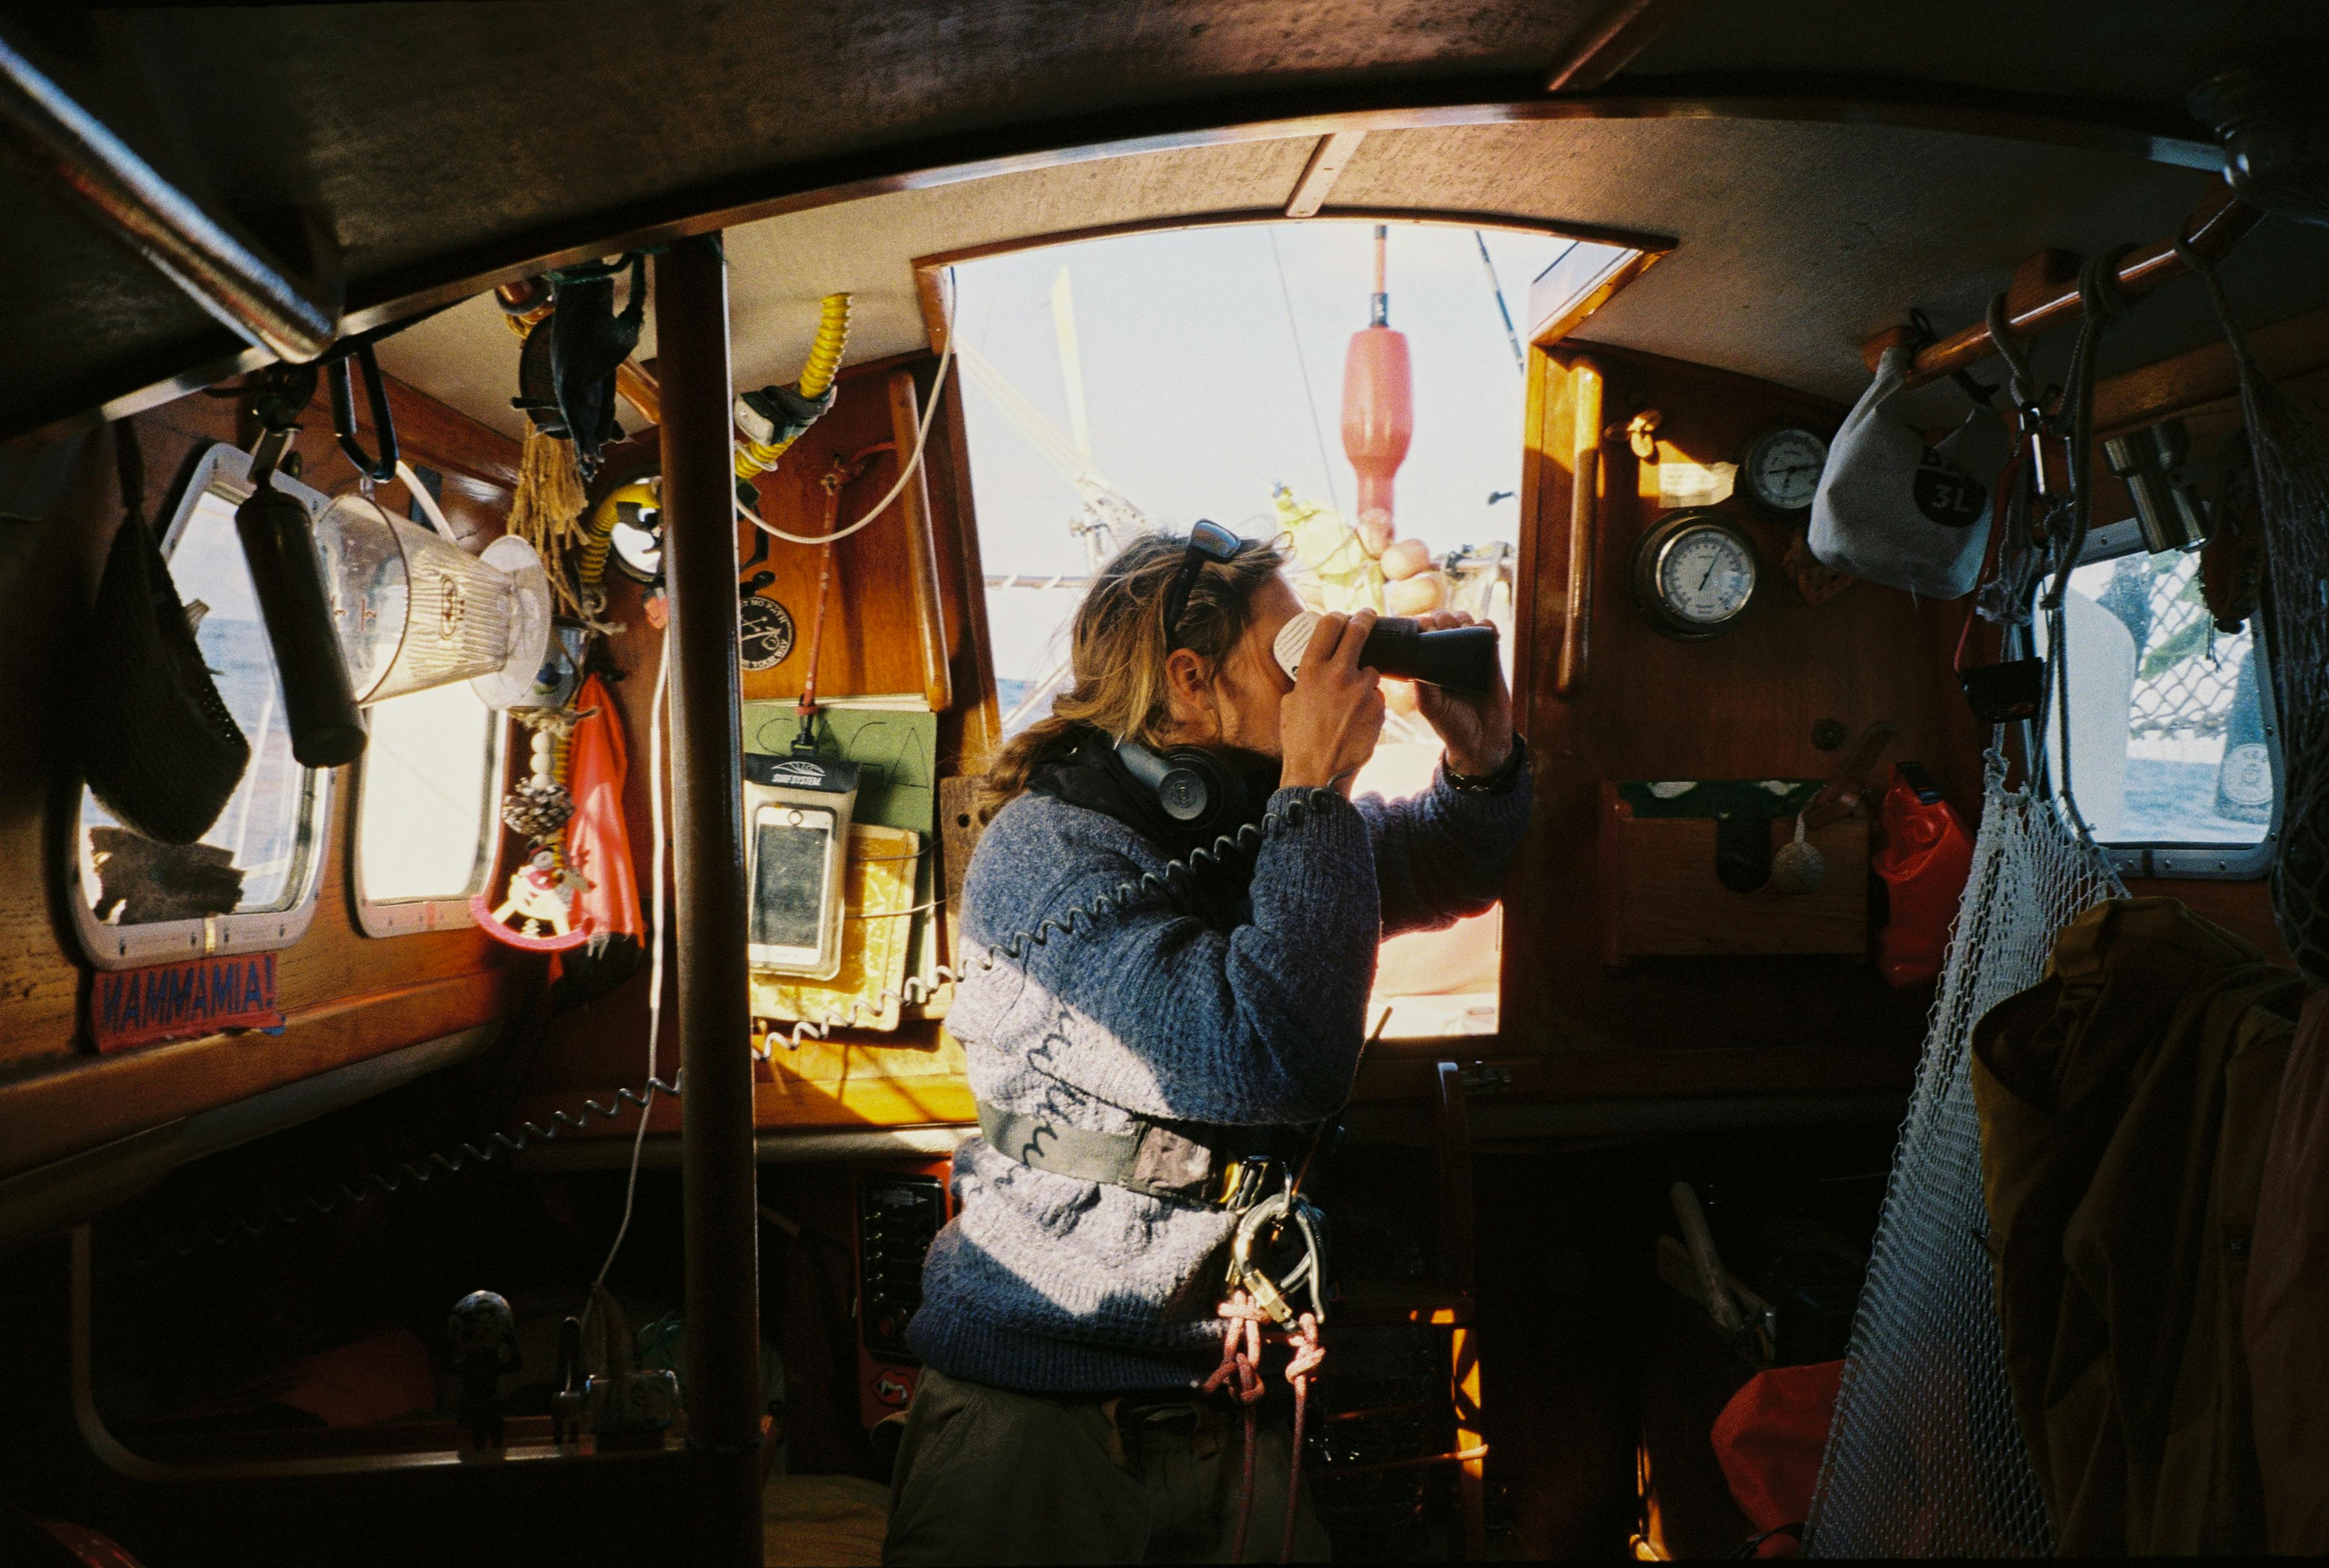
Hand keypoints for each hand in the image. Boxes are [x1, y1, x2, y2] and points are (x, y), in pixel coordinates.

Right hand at [1280, 610, 1385, 792]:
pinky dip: (1370, 704)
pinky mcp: (1378, 706)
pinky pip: (1377, 696)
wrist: (1318, 772)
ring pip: (1372, 670)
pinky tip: (1357, 720)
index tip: (1345, 617)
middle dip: (1365, 619)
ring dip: (1365, 679)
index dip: (1338, 617)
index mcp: (1310, 670)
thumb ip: (1306, 680)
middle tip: (1369, 618)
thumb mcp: (1291, 703)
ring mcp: (1361, 689)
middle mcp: (1337, 674)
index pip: (1329, 624)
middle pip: (1358, 630)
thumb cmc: (1300, 740)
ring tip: (1351, 704)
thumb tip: (1315, 669)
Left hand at [1409, 610, 1513, 775]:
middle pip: (1443, 620)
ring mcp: (1469, 655)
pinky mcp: (1490, 657)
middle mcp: (1446, 656)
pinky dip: (1488, 626)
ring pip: (1465, 621)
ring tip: (1464, 632)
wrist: (1482, 740)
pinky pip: (1489, 632)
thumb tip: (1417, 660)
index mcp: (1428, 664)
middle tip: (1444, 629)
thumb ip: (1423, 685)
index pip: (1422, 633)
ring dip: (1463, 619)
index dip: (1422, 624)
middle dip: (1442, 618)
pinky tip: (1486, 634)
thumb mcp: (1431, 706)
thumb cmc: (1452, 725)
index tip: (1423, 627)